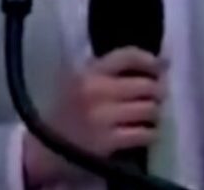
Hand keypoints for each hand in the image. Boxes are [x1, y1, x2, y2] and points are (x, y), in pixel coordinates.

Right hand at [23, 47, 164, 186]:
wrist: (42, 148)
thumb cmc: (64, 112)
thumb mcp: (77, 81)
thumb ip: (108, 71)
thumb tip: (156, 62)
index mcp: (87, 72)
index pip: (127, 56)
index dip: (150, 60)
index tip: (161, 66)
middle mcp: (96, 90)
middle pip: (146, 85)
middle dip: (157, 91)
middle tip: (156, 97)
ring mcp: (102, 117)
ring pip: (149, 109)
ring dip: (154, 114)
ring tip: (149, 116)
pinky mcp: (107, 142)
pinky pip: (144, 134)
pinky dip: (150, 134)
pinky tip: (145, 133)